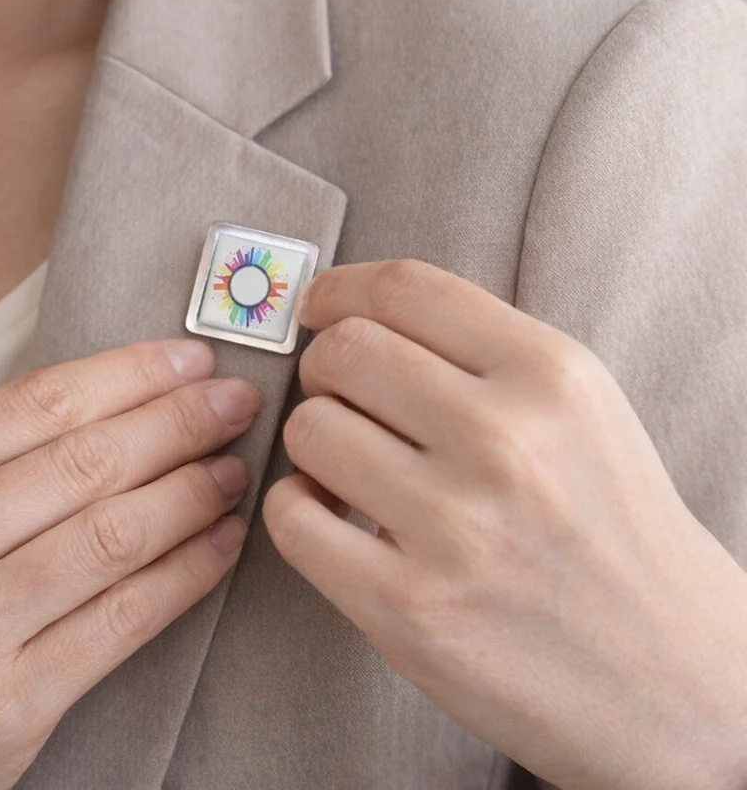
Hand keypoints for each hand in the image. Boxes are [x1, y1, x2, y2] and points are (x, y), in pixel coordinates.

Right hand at [0, 339, 258, 789]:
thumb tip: (117, 399)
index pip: (39, 402)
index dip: (132, 373)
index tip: (191, 357)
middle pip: (88, 461)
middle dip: (182, 420)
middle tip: (236, 400)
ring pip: (117, 534)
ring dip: (195, 491)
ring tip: (235, 466)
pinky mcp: (7, 709)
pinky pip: (125, 618)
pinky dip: (189, 571)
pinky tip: (223, 539)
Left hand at [264, 259, 746, 789]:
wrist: (674, 678)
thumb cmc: (613, 530)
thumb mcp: (580, 409)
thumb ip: (481, 352)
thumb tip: (356, 312)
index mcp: (551, 376)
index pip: (405, 288)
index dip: (340, 289)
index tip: (319, 308)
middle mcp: (506, 440)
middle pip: (345, 350)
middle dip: (325, 369)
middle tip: (342, 399)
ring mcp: (456, 526)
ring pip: (309, 427)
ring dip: (314, 443)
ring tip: (349, 469)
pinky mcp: (410, 607)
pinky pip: (292, 516)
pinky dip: (298, 508)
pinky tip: (335, 519)